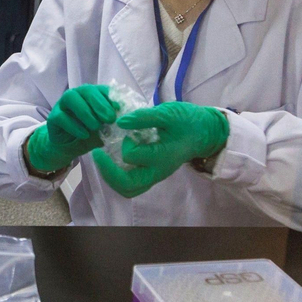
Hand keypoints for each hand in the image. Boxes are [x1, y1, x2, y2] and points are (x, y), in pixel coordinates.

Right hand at [24, 85, 120, 173]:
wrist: (68, 148)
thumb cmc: (90, 135)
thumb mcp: (105, 131)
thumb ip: (113, 125)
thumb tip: (126, 124)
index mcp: (93, 96)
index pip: (103, 89)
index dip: (112, 97)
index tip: (120, 109)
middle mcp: (78, 95)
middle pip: (87, 90)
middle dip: (100, 104)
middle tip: (110, 119)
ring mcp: (63, 104)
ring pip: (71, 98)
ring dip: (86, 111)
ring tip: (96, 126)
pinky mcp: (53, 117)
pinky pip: (62, 116)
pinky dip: (74, 126)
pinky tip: (84, 135)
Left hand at [91, 102, 228, 198]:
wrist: (205, 132)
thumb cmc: (188, 121)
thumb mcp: (168, 113)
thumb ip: (144, 117)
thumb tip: (120, 121)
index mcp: (161, 157)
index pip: (131, 157)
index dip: (124, 143)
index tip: (127, 129)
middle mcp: (157, 172)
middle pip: (127, 186)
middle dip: (107, 171)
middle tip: (97, 153)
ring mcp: (155, 175)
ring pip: (128, 189)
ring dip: (111, 177)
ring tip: (103, 159)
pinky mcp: (152, 174)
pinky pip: (132, 184)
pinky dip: (118, 176)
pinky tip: (113, 160)